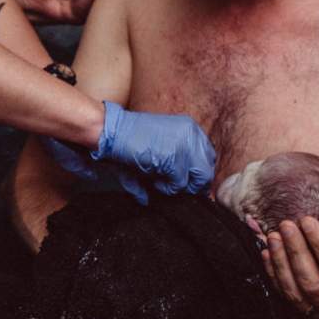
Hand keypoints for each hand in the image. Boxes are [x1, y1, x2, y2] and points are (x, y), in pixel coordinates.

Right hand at [92, 101, 216, 203]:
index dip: (198, 175)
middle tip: (174, 188)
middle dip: (193, 184)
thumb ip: (180, 165)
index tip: (187, 185)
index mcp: (189, 128)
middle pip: (208, 169)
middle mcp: (191, 133)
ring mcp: (184, 144)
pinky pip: (180, 183)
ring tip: (160, 182)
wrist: (110, 131)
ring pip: (197, 178)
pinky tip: (154, 181)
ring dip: (179, 187)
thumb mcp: (160, 146)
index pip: (208, 157)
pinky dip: (167, 188)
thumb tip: (194, 190)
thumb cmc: (130, 140)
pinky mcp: (174, 156)